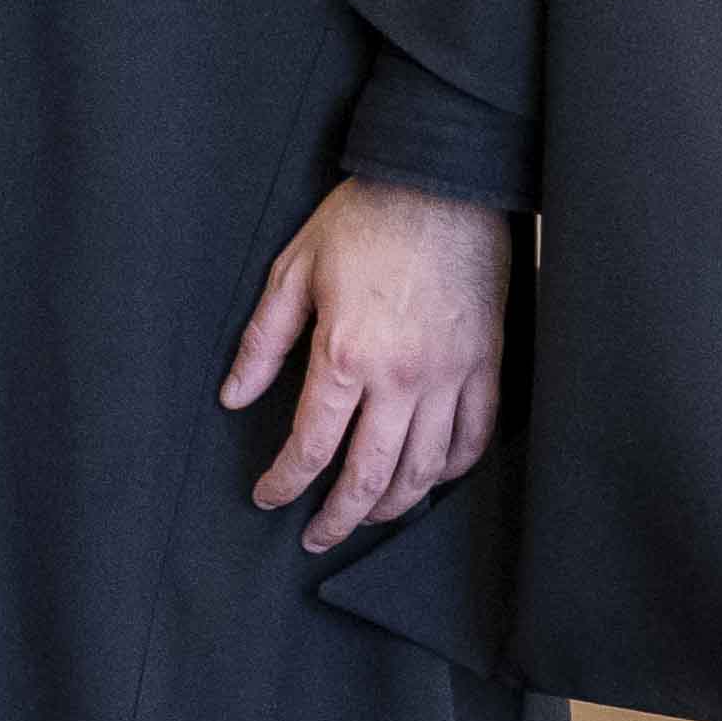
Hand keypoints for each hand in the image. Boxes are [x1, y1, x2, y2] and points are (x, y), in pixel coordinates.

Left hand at [226, 175, 510, 555]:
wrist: (443, 183)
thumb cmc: (362, 221)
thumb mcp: (293, 272)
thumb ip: (262, 342)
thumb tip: (233, 398)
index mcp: (345, 356)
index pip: (311, 446)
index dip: (285, 483)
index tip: (267, 498)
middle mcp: (403, 378)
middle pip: (370, 475)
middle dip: (337, 517)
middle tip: (314, 537)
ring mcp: (452, 375)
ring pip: (425, 469)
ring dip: (393, 506)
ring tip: (365, 517)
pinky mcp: (488, 365)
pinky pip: (474, 437)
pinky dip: (451, 470)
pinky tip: (428, 480)